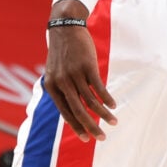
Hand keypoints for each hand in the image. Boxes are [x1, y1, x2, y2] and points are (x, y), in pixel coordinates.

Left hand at [44, 20, 117, 141]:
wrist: (65, 28)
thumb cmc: (62, 52)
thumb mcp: (56, 71)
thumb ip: (62, 88)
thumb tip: (72, 106)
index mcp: (52, 86)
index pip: (65, 112)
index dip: (76, 126)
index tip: (86, 138)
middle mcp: (62, 83)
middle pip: (78, 110)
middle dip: (91, 126)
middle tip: (101, 138)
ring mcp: (74, 74)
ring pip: (90, 101)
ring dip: (103, 114)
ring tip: (113, 122)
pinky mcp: (87, 66)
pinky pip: (98, 87)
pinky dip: (106, 98)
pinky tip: (113, 105)